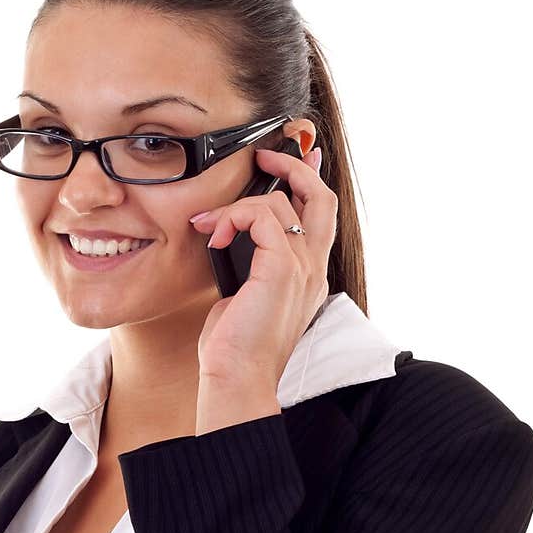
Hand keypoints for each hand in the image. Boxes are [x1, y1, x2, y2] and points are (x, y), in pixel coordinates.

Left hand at [189, 144, 336, 388]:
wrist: (239, 376)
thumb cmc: (236, 347)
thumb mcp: (245, 297)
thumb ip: (250, 267)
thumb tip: (229, 240)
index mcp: (308, 277)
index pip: (322, 217)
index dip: (311, 182)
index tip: (298, 159)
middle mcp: (312, 269)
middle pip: (322, 198)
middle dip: (294, 167)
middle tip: (266, 155)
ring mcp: (302, 268)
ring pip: (282, 202)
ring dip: (238, 204)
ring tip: (210, 226)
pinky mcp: (282, 268)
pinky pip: (262, 215)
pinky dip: (233, 217)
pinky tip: (215, 238)